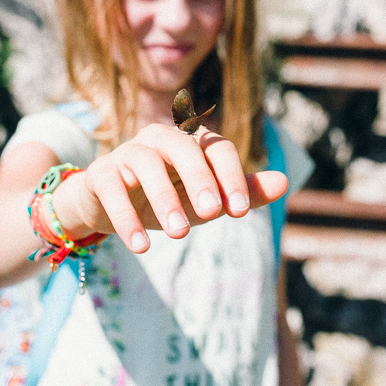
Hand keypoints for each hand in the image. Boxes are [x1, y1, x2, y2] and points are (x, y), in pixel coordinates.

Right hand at [51, 123, 287, 253]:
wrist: (105, 208)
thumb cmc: (164, 200)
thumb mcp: (204, 201)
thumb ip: (242, 193)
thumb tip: (285, 182)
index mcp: (190, 141)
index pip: (218, 147)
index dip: (232, 175)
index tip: (238, 212)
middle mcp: (159, 139)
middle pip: (183, 147)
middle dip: (200, 179)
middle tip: (212, 213)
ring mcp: (127, 153)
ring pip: (146, 164)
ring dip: (164, 198)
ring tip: (179, 233)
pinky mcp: (100, 173)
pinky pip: (112, 188)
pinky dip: (126, 218)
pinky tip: (140, 246)